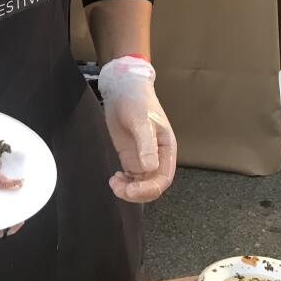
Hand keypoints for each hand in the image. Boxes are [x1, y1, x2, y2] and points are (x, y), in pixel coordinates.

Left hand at [97, 56, 176, 203]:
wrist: (123, 88)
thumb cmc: (137, 100)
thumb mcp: (142, 122)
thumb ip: (146, 145)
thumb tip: (150, 169)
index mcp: (166, 149)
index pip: (164, 178)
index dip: (149, 189)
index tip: (132, 190)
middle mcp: (157, 157)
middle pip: (152, 186)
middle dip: (137, 193)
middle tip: (119, 187)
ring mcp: (143, 158)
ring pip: (141, 185)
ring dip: (128, 190)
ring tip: (114, 182)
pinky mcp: (130, 157)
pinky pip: (131, 178)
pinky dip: (124, 184)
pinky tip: (115, 178)